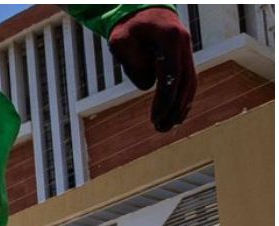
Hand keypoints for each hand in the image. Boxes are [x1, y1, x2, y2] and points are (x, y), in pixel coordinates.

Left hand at [109, 8, 195, 131]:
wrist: (144, 11)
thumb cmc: (129, 27)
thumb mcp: (120, 41)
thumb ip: (132, 63)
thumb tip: (149, 85)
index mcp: (170, 39)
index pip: (171, 75)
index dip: (164, 99)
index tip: (155, 118)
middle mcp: (184, 45)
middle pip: (184, 82)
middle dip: (173, 108)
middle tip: (161, 129)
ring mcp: (187, 51)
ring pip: (190, 83)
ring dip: (180, 107)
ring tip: (167, 127)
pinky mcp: (184, 58)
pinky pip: (188, 81)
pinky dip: (184, 99)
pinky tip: (177, 116)